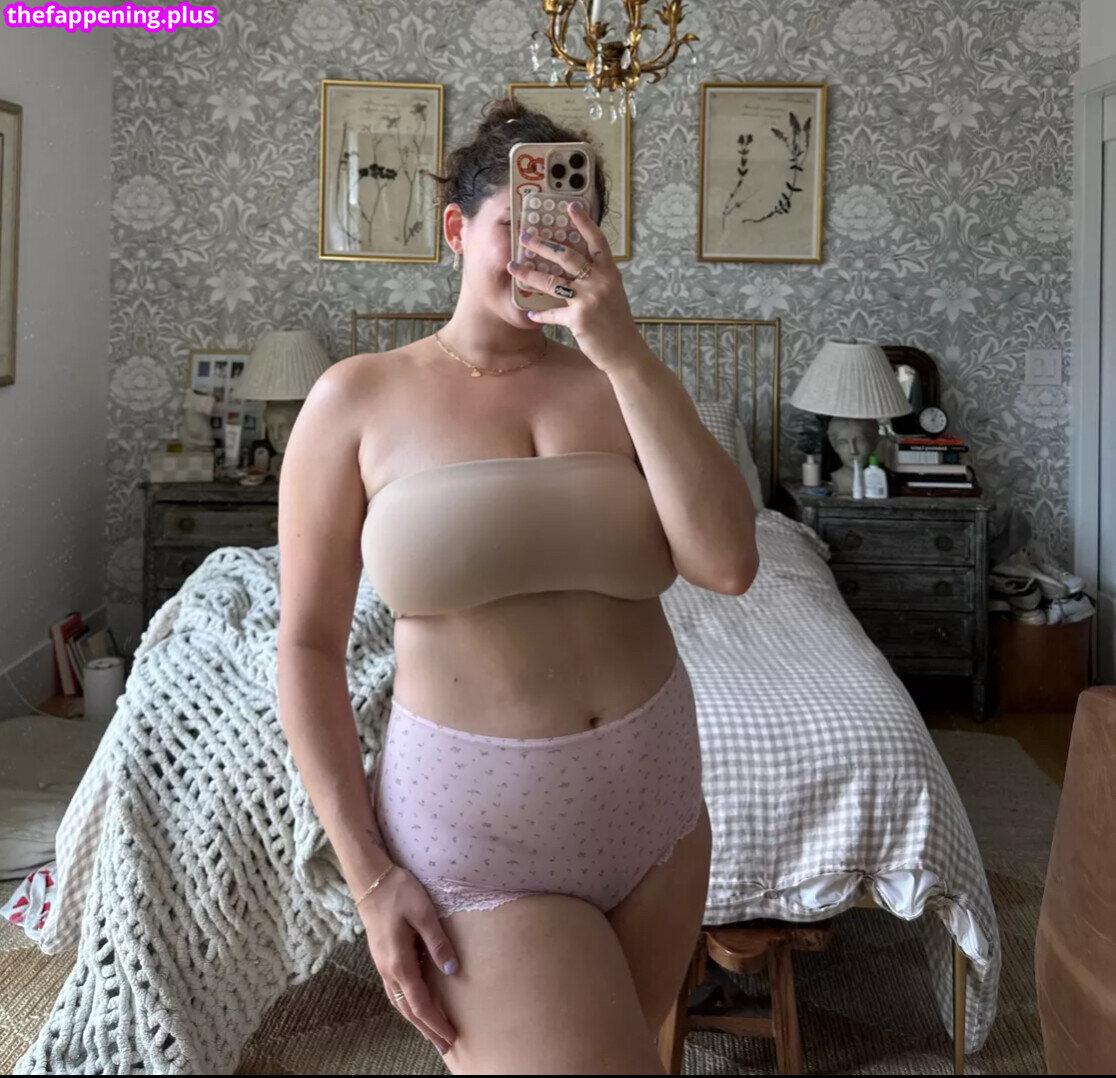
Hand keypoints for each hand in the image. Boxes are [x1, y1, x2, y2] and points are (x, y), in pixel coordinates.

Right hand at [359, 864, 459, 1055]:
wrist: (371, 880)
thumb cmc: (399, 892)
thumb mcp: (424, 913)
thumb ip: (438, 942)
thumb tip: (452, 970)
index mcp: (399, 962)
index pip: (420, 1004)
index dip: (436, 1023)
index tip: (451, 1037)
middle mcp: (389, 970)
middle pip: (409, 1010)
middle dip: (427, 1029)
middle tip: (446, 1046)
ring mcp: (383, 965)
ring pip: (401, 1003)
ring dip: (417, 1020)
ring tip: (433, 1033)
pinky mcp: (383, 958)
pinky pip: (396, 992)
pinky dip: (408, 1006)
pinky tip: (416, 1007)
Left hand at [506, 202, 642, 373]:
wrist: (624, 350)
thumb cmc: (616, 321)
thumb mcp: (612, 292)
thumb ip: (597, 276)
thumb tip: (573, 264)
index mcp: (609, 272)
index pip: (597, 241)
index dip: (584, 222)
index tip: (570, 205)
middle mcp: (600, 281)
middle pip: (567, 256)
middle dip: (542, 244)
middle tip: (525, 236)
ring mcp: (589, 299)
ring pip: (552, 281)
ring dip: (529, 274)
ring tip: (513, 268)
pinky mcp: (579, 319)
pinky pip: (552, 313)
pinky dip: (540, 314)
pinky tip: (530, 314)